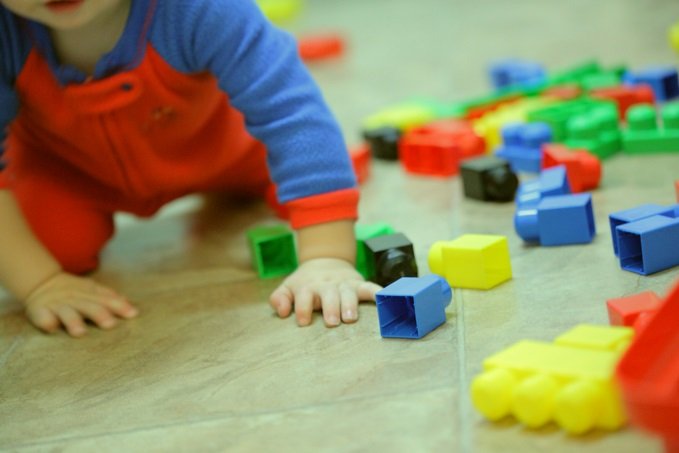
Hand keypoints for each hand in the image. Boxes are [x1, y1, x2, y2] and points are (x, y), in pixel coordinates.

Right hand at [23, 272, 137, 336]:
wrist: (42, 284)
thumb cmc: (75, 292)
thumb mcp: (93, 291)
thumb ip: (111, 299)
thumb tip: (133, 309)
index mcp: (89, 292)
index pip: (106, 299)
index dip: (119, 306)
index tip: (132, 314)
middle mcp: (74, 297)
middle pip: (88, 305)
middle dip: (99, 314)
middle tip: (110, 324)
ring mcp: (57, 304)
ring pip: (66, 312)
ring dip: (73, 321)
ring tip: (80, 332)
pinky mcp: (39, 311)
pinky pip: (42, 316)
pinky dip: (46, 321)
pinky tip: (51, 328)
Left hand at [269, 258, 381, 326]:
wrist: (325, 260)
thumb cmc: (305, 283)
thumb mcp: (288, 287)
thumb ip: (280, 298)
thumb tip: (282, 312)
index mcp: (308, 286)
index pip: (304, 295)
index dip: (303, 308)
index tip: (304, 322)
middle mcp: (326, 285)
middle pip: (328, 295)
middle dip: (330, 307)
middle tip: (332, 322)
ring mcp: (343, 283)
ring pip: (348, 292)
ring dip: (350, 304)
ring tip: (351, 318)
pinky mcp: (358, 283)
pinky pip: (369, 287)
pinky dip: (376, 292)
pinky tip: (382, 299)